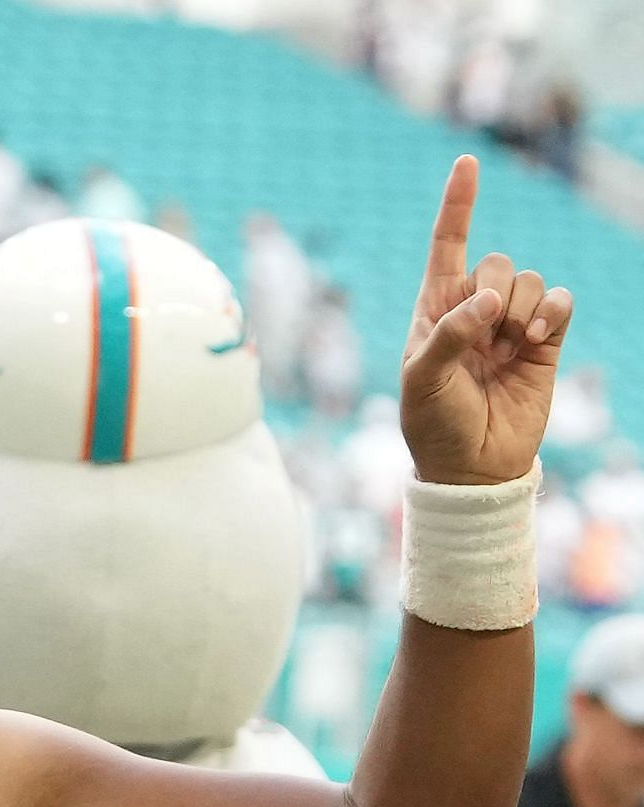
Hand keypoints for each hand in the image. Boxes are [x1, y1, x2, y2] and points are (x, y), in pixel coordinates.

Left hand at [399, 156, 573, 485]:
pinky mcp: (545, 343)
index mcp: (435, 311)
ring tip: (511, 346)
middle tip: (486, 333)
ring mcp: (511, 326)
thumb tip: (488, 299)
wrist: (470, 466)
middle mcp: (474, 311)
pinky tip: (534, 339)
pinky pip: (561, 303)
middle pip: (499, 262)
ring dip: (524, 307)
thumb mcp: (423, 378)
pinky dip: (552, 312)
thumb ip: (451, 333)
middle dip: (496, 288)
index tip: (467, 163)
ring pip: (532, 281)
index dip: (459, 205)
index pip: (447, 247)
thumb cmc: (432, 423)